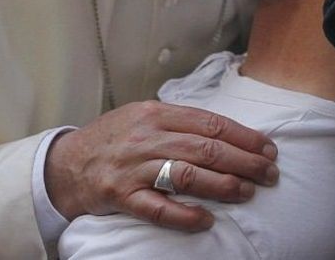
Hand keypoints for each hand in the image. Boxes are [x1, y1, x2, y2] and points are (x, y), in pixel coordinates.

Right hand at [45, 101, 278, 230]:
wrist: (65, 164)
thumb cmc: (113, 139)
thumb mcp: (143, 117)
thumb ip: (179, 121)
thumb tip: (227, 133)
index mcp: (156, 113)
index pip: (210, 123)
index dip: (244, 136)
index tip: (268, 148)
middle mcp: (147, 138)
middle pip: (206, 148)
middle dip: (244, 161)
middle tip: (269, 173)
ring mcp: (134, 167)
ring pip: (187, 175)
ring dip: (222, 184)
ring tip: (247, 192)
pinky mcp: (121, 196)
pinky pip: (157, 208)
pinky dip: (184, 215)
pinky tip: (206, 220)